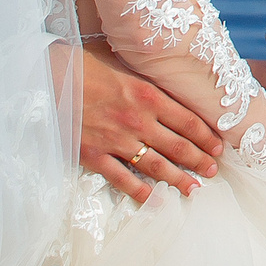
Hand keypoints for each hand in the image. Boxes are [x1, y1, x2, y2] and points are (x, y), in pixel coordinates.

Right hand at [76, 43, 222, 202]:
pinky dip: (139, 191)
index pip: (188, 121)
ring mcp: (116, 140)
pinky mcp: (93, 155)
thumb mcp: (125, 66)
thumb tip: (170, 89)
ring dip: (178, 179)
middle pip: (178, 146)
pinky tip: (155, 200)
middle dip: (200, 160)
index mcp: (148, 95)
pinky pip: (122, 178)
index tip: (219, 147)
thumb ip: (147, 83)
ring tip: (194, 189)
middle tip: (214, 171)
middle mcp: (138, 120)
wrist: (47, 76)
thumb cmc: (86, 66)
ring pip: (156, 165)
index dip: (207, 137)